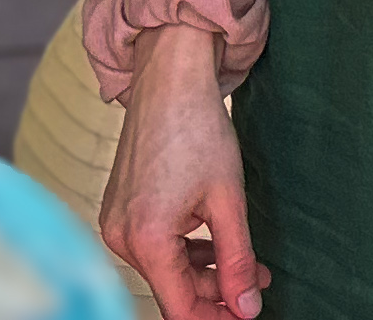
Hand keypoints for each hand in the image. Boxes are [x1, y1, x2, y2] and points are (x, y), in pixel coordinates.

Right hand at [98, 22, 269, 319]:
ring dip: (203, 270)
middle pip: (172, 289)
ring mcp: (114, 223)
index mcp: (148, 239)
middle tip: (258, 281)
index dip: (216, 317)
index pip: (181, 308)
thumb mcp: (228, 199)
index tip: (247, 312)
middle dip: (216, 291)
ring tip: (246, 263)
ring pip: (164, 268)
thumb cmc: (198, 128)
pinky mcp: (117, 209)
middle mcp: (121, 238)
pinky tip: (214, 241)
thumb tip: (247, 308)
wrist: (169, 77)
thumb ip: (237, 260)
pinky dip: (183, 249)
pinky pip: (153, 245)